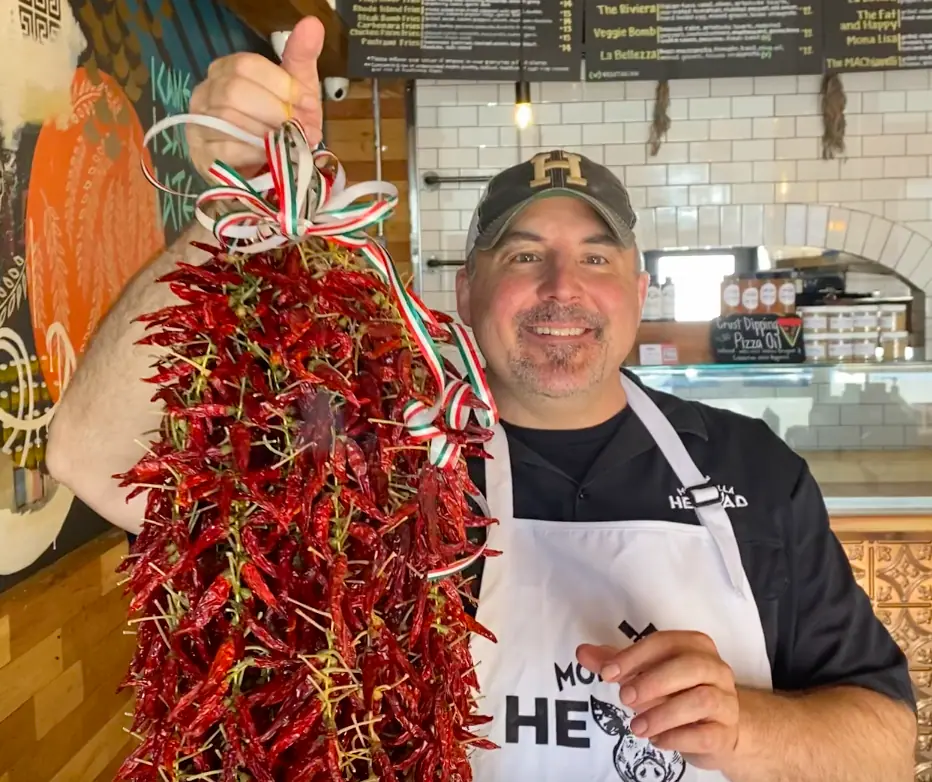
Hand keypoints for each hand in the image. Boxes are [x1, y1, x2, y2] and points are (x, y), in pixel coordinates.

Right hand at [186, 16, 324, 178]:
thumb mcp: (296, 90)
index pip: (247, 65)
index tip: (308, 104)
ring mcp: (199, 123)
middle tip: (301, 129)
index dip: (282, 85)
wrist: (272, 169)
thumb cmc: (281, 125)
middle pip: (236, 91)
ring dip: (267, 134)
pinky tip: (268, 157)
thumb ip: (301, 57)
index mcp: (226, 69)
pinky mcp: (202, 154)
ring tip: (289, 145)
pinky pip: (225, 148)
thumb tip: (313, 24)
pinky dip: (254, 153)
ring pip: (229, 118)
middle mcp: (206, 90)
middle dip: (276, 112)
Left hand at [577, 632, 739, 769]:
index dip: (634, 656)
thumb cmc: (678, 693)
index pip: (664, 642)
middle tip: (625, 699)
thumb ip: (615, 662)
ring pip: (701, 700)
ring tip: (636, 726)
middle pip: (689, 667)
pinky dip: (677, 738)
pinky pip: (706, 734)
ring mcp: (726, 702)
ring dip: (662, 714)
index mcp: (696, 646)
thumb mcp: (646, 674)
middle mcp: (717, 669)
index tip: (607, 674)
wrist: (719, 729)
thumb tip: (582, 652)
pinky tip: (658, 740)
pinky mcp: (727, 733)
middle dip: (652, 682)